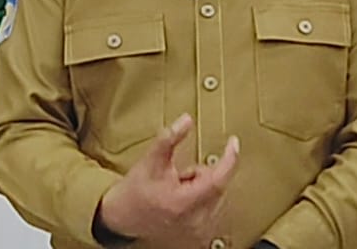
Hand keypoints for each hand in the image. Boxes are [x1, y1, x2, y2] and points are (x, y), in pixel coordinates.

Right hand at [97, 114, 239, 245]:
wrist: (122, 218)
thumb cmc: (135, 193)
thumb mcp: (150, 161)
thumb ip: (168, 139)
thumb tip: (185, 121)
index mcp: (184, 203)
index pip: (218, 178)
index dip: (229, 158)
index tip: (233, 143)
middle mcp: (196, 220)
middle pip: (217, 185)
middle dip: (203, 172)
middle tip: (180, 175)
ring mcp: (199, 230)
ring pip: (217, 196)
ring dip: (203, 186)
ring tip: (179, 188)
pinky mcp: (201, 235)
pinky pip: (214, 208)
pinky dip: (203, 198)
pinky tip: (185, 199)